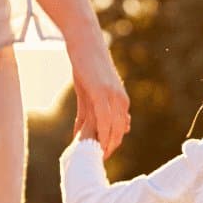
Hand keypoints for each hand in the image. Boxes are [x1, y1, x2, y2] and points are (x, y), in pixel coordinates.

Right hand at [70, 42, 130, 156]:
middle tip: (95, 161)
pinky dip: (98, 133)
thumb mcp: (88, 93)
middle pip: (117, 133)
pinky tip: (89, 143)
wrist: (85, 42)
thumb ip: (88, 113)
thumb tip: (81, 132)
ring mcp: (113, 97)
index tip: (101, 156)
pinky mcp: (102, 93)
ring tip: (91, 157)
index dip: (111, 145)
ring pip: (111, 129)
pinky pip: (103, 119)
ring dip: (102, 144)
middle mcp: (121, 101)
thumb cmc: (85, 66)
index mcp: (121, 102)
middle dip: (107, 148)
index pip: (119, 130)